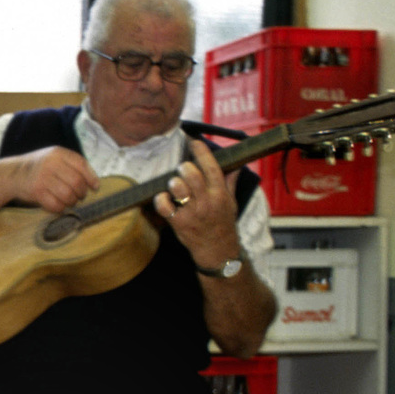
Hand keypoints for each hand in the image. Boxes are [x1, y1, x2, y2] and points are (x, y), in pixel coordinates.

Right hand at [8, 147, 99, 212]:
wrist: (13, 173)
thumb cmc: (40, 167)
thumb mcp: (55, 158)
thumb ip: (73, 165)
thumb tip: (95, 183)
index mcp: (58, 153)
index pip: (81, 164)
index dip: (91, 178)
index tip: (95, 187)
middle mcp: (50, 163)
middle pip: (76, 182)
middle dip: (82, 193)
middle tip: (80, 196)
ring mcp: (42, 178)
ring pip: (67, 195)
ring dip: (72, 202)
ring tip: (70, 201)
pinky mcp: (36, 191)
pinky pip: (55, 205)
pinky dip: (60, 208)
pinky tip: (59, 206)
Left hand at [152, 140, 242, 266]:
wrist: (218, 252)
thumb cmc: (223, 225)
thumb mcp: (232, 203)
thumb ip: (230, 182)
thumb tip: (234, 164)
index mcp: (221, 195)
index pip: (212, 168)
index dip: (201, 152)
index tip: (193, 141)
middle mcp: (207, 202)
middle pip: (192, 175)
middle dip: (184, 167)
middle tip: (183, 168)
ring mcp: (192, 213)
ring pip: (177, 188)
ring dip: (173, 182)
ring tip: (175, 184)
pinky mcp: (178, 223)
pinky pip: (164, 206)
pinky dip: (160, 199)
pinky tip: (164, 198)